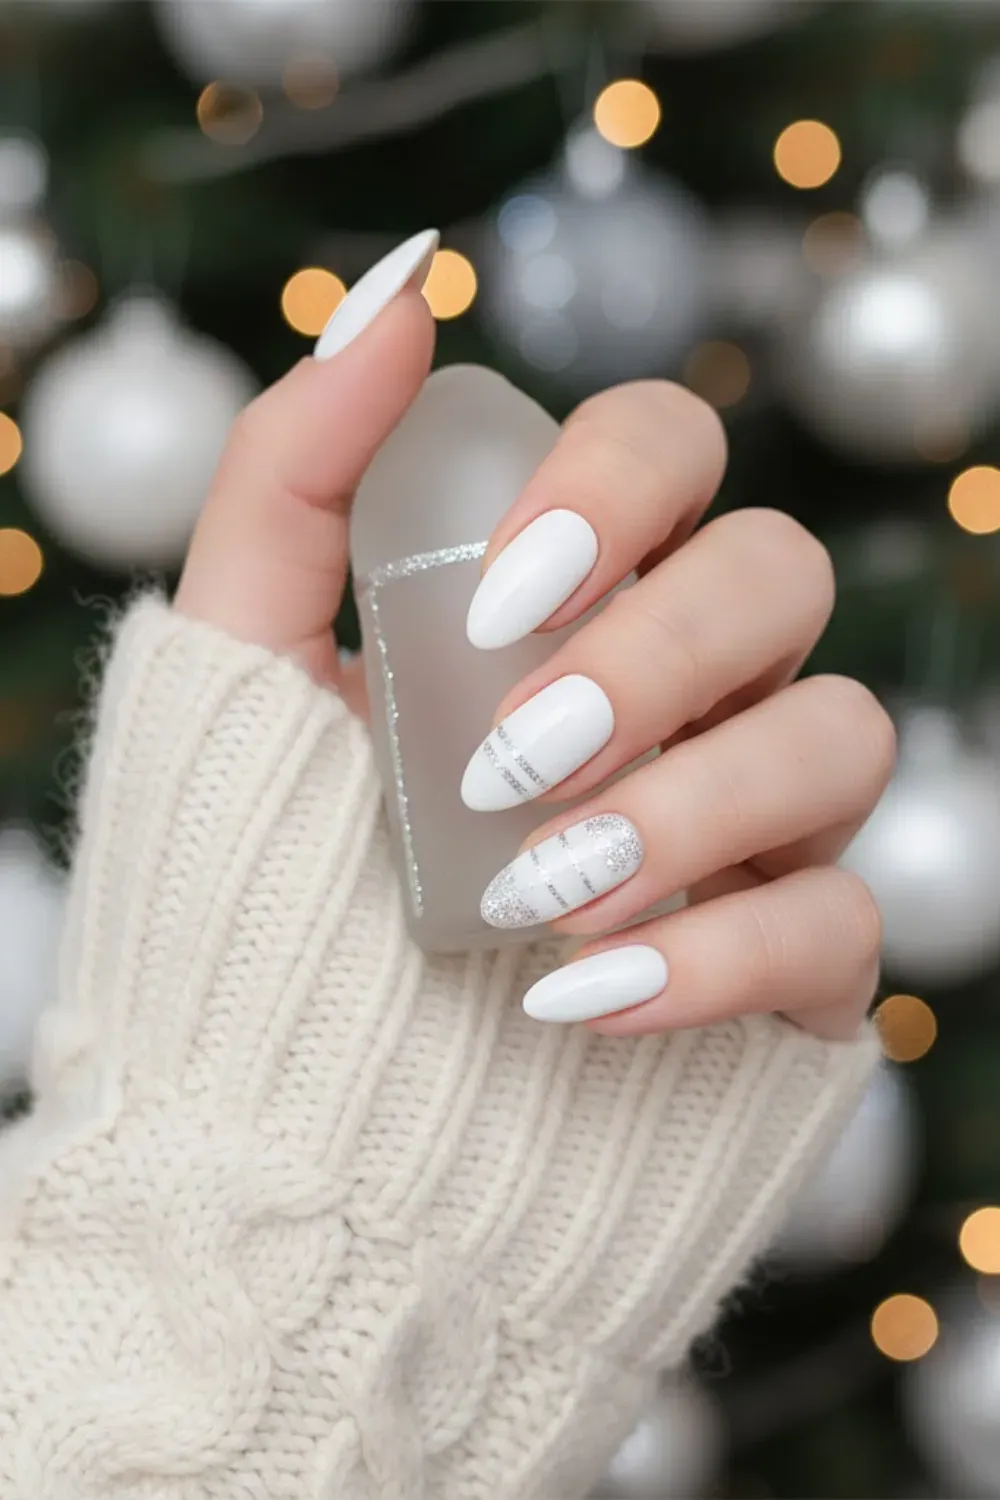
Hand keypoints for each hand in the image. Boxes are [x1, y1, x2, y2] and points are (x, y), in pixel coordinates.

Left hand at [176, 233, 892, 1045]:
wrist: (287, 1131)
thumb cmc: (259, 881)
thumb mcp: (236, 664)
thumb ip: (297, 469)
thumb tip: (399, 289)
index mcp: (564, 600)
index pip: (670, 447)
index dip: (617, 483)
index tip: (498, 592)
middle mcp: (678, 692)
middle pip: (777, 572)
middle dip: (654, 652)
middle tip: (513, 761)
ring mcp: (748, 825)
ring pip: (841, 734)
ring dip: (691, 808)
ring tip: (539, 893)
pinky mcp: (791, 964)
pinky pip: (844, 924)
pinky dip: (718, 957)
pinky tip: (580, 1001)